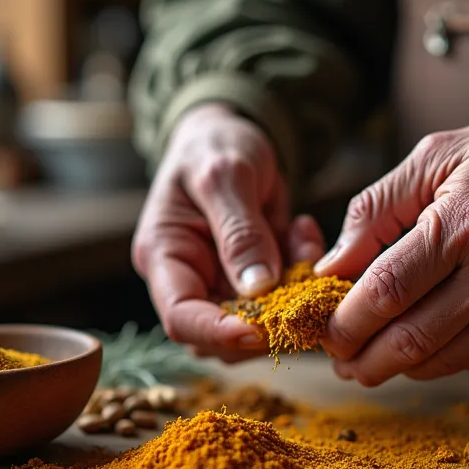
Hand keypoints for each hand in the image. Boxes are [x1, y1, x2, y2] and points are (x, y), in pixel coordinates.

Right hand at [131, 103, 325, 361]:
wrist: (231, 133)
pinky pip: (283, 298)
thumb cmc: (214, 145)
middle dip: (267, 321)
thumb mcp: (226, 176)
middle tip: (303, 288)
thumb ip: (240, 231)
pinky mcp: (254, 279)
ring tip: (302, 242)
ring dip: (291, 296)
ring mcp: (222, 282)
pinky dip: (303, 273)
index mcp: (164, 256)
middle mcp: (190, 278)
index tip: (262, 329)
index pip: (181, 317)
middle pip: (219, 335)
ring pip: (257, 323)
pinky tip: (304, 232)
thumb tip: (258, 288)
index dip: (219, 332)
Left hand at [316, 85, 468, 385]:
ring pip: (441, 361)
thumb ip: (378, 208)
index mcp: (464, 222)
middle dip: (361, 359)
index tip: (322, 328)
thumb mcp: (442, 153)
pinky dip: (439, 360)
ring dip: (396, 368)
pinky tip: (421, 345)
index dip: (344, 321)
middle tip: (338, 358)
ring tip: (369, 358)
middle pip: (409, 341)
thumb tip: (332, 265)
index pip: (386, 290)